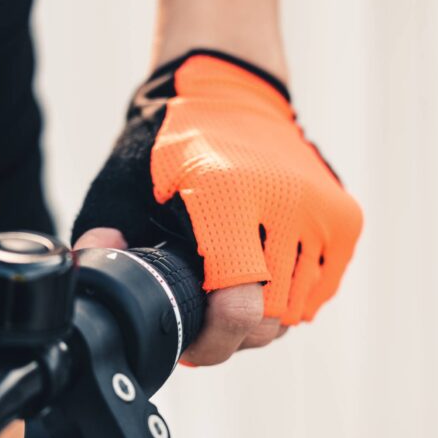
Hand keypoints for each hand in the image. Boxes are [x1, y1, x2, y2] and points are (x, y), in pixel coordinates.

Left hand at [70, 51, 362, 367]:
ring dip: (261, 319)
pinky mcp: (345, 219)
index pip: (240, 307)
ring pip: (297, 312)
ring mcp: (324, 212)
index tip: (188, 345)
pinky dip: (289, 298)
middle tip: (202, 320)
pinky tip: (259, 278)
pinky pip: (319, 291)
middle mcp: (288, 203)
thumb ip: (103, 233)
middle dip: (231, 336)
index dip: (212, 342)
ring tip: (228, 295)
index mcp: (230, 197)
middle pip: (269, 320)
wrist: (229, 93)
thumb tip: (92, 273)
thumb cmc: (168, 146)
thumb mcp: (121, 183)